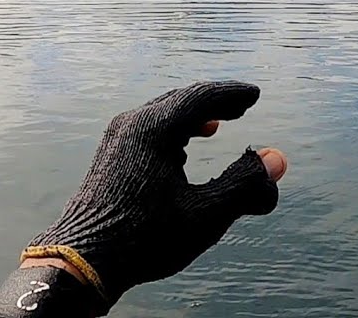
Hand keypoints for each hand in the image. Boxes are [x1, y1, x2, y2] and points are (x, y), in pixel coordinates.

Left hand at [0, 81, 286, 316]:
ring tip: (217, 124)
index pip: (201, 97)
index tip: (255, 95)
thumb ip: (245, 185)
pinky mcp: (111, 157)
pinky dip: (176, 129)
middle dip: (215, 102)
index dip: (232, 94)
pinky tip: (184, 148)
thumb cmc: (144, 239)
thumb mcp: (205, 215)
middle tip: (242, 105)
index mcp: (153, 130)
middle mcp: (132, 125)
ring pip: (164, 114)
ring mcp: (117, 140)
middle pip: (181, 100)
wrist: (81, 263)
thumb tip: (276, 160)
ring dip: (195, 116)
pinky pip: (150, 128)